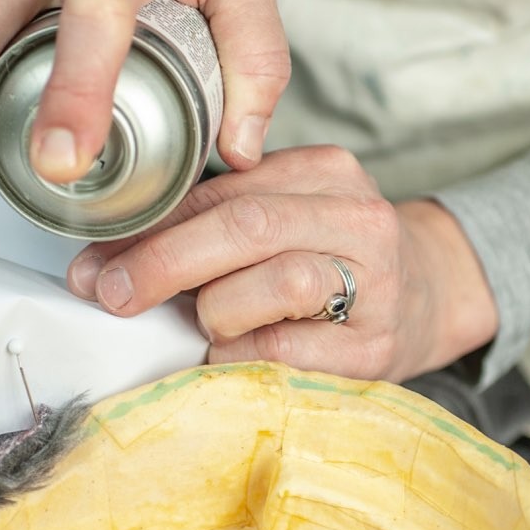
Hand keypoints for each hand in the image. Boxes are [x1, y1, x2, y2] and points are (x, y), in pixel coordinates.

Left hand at [65, 145, 498, 381]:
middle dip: (162, 263)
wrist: (434, 298)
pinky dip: (242, 357)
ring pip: (275, 283)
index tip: (95, 260)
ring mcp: (376, 283)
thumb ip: (217, 222)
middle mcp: (358, 217)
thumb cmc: (335, 262)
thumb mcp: (286, 220)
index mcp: (326, 172)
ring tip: (205, 327)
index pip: (221, 190)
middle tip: (111, 294)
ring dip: (215, 312)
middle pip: (244, 228)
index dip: (149, 227)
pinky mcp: (377, 347)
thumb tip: (110, 258)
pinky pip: (288, 351)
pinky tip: (232, 357)